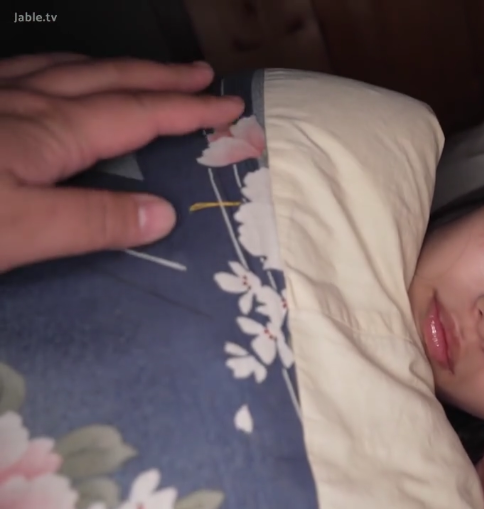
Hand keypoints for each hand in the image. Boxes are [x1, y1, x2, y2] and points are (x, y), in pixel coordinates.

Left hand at [0, 53, 244, 272]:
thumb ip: (92, 221)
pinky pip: (30, 69)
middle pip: (111, 80)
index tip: (229, 107)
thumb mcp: (19, 230)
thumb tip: (165, 215)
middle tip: (201, 75)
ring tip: (145, 73)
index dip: (188, 109)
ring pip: (70, 69)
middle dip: (162, 77)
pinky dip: (64, 68)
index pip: (139, 114)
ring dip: (118, 70)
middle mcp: (28, 101)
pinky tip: (59, 76)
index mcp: (52, 130)